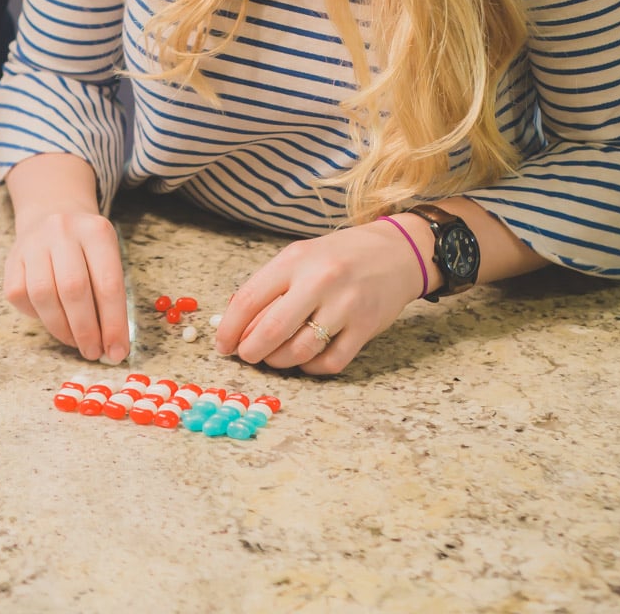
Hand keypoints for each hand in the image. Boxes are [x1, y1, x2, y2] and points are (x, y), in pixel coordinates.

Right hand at [4, 208, 128, 362]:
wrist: (53, 213)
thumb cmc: (87, 247)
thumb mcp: (107, 256)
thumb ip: (110, 295)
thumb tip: (112, 344)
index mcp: (96, 231)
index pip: (108, 283)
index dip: (113, 323)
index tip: (117, 352)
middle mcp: (63, 232)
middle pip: (74, 289)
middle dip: (86, 330)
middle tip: (94, 352)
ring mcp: (34, 244)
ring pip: (44, 295)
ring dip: (61, 329)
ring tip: (76, 343)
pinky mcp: (12, 259)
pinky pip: (21, 296)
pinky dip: (38, 316)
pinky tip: (52, 319)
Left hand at [214, 219, 424, 374]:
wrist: (396, 251)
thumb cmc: (340, 256)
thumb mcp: (301, 256)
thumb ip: (270, 285)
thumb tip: (233, 322)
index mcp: (295, 260)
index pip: (249, 299)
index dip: (230, 329)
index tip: (223, 345)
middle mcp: (319, 280)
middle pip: (271, 330)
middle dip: (252, 352)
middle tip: (248, 356)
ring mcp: (345, 305)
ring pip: (299, 351)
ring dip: (280, 362)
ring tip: (276, 357)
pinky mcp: (365, 327)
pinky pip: (330, 362)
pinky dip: (312, 368)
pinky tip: (307, 360)